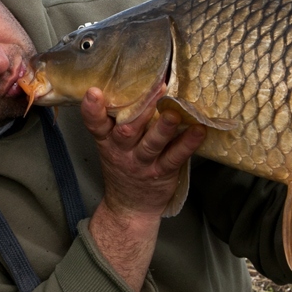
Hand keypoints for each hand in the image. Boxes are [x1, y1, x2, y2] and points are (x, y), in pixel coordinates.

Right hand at [81, 87, 205, 291]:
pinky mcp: (162, 173)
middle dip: (141, 109)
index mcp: (107, 141)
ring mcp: (142, 163)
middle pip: (127, 130)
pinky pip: (175, 157)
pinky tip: (198, 131)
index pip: (96, 124)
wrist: (129, 208)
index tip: (94, 92)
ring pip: (151, 144)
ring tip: (174, 113)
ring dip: (163, 128)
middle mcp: (123, 151)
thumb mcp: (112, 145)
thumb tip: (143, 83)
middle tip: (156, 88)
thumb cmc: (124, 167)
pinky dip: (187, 144)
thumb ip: (120, 121)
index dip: (92, 109)